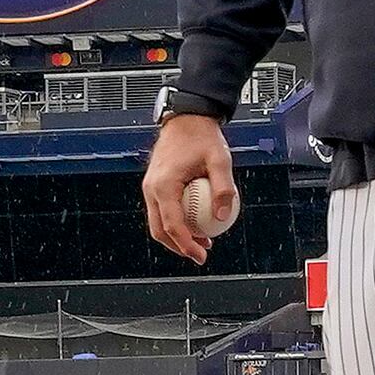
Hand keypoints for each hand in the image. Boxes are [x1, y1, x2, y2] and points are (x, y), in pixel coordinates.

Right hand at [141, 113, 241, 261]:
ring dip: (177, 236)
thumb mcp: (220, 160)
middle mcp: (152, 188)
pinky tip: (197, 223)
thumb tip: (223, 216)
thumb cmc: (202, 136)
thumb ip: (223, 188)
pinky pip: (163, 210)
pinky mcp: (155, 184)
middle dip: (178, 247)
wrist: (187, 118)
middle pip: (159, 230)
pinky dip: (176, 221)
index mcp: (164, 185)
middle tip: (201, 254)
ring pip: (158, 222)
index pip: (172, 225)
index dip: (186, 245)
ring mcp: (151, 186)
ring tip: (203, 241)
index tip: (201, 256)